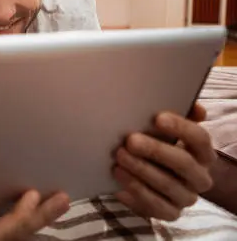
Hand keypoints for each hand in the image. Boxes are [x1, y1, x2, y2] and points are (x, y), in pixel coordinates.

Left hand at [113, 102, 215, 220]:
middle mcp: (200, 177)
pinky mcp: (170, 213)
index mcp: (203, 153)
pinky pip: (154, 206)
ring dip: (141, 171)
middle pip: (183, 162)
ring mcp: (186, 197)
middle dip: (155, 150)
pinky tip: (119, 183)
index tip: (157, 118)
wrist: (146, 177)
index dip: (181, 127)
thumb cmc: (157, 147)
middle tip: (130, 141)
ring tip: (119, 159)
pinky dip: (136, 193)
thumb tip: (195, 109)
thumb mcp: (165, 131)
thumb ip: (177, 116)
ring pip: (167, 185)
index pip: (200, 138)